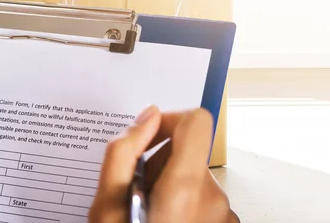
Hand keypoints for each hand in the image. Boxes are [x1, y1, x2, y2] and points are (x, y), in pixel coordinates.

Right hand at [89, 106, 238, 222]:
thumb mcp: (107, 205)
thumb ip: (122, 152)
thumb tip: (147, 116)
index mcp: (187, 187)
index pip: (197, 121)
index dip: (167, 120)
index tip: (145, 137)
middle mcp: (214, 199)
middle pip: (189, 151)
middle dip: (156, 160)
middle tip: (132, 190)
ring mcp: (222, 217)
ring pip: (192, 176)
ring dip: (165, 183)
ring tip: (142, 211)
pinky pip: (200, 199)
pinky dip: (178, 202)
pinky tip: (157, 221)